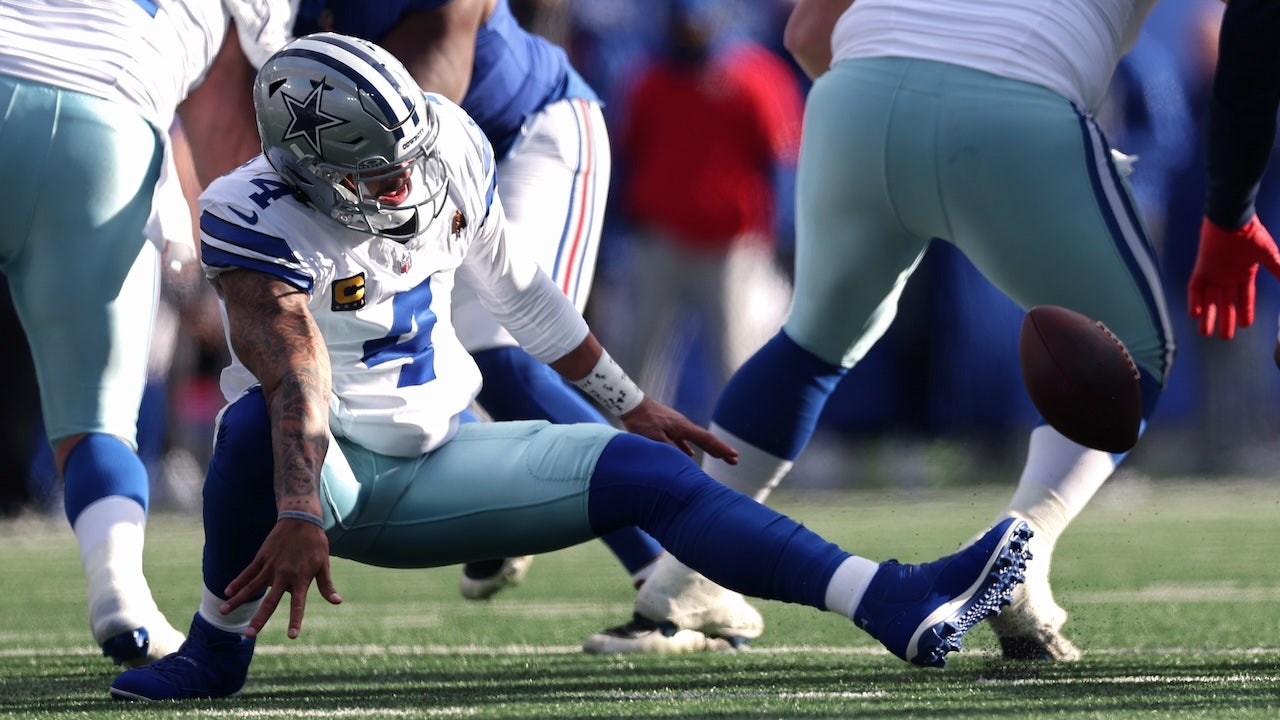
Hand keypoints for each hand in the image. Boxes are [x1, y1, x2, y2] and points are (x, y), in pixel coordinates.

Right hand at [220, 517, 341, 638]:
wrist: (302, 519)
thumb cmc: (315, 543)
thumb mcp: (324, 564)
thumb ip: (326, 585)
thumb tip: (337, 602)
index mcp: (301, 579)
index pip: (298, 604)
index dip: (295, 620)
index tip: (291, 636)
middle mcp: (284, 575)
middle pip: (270, 601)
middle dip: (259, 619)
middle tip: (249, 635)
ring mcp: (271, 566)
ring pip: (252, 587)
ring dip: (238, 600)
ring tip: (224, 612)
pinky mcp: (262, 557)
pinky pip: (248, 572)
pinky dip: (238, 581)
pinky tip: (227, 592)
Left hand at [620, 397, 738, 463]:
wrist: (631, 404)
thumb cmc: (642, 420)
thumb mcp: (654, 438)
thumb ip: (669, 449)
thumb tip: (684, 460)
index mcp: (682, 427)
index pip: (707, 439)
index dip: (721, 449)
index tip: (734, 456)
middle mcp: (682, 425)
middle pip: (705, 440)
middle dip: (720, 450)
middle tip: (734, 460)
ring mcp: (675, 425)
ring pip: (695, 440)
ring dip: (707, 448)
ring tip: (718, 457)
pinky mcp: (667, 427)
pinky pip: (682, 440)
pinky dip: (688, 448)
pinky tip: (689, 455)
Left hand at [1188, 215, 1279, 338]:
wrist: (1233, 219)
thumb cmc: (1252, 235)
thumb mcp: (1269, 255)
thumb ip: (1279, 269)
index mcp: (1244, 274)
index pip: (1245, 298)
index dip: (1245, 311)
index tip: (1246, 326)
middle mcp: (1228, 276)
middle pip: (1225, 303)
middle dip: (1226, 319)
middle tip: (1225, 337)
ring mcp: (1214, 272)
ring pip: (1209, 299)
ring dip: (1208, 315)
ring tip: (1206, 333)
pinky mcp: (1201, 268)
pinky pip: (1195, 287)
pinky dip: (1194, 300)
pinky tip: (1195, 314)